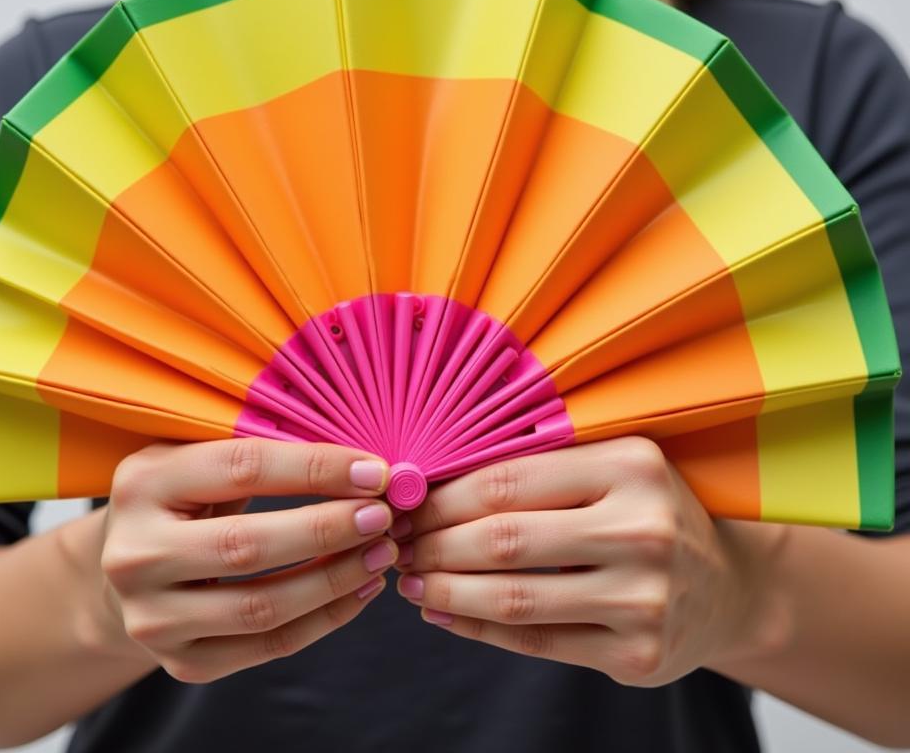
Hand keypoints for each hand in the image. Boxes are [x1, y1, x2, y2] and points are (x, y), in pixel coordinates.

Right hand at [95, 438, 397, 682]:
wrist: (133, 565)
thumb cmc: (186, 495)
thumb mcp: (202, 454)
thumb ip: (265, 445)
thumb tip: (361, 455)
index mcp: (144, 483)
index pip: (243, 469)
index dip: (316, 469)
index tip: (376, 471)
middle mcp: (136, 554)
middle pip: (249, 546)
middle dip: (330, 528)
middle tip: (385, 515)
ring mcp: (153, 617)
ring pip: (262, 607)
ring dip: (335, 578)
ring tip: (383, 551)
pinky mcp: (181, 663)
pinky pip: (268, 646)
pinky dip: (325, 618)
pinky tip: (360, 588)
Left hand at [389, 435, 787, 685]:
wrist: (726, 587)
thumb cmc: (647, 512)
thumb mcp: (611, 468)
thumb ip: (538, 466)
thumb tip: (429, 482)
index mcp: (631, 465)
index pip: (508, 479)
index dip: (442, 496)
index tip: (404, 503)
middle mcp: (643, 529)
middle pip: (504, 540)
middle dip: (434, 544)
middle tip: (397, 545)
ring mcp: (645, 599)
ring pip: (514, 598)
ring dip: (446, 592)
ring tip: (411, 581)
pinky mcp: (639, 656)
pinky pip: (537, 643)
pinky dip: (478, 629)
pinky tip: (446, 614)